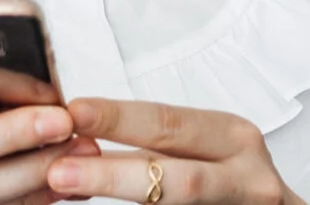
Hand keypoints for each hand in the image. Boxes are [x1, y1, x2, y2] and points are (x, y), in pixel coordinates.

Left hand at [45, 99, 303, 204]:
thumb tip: (77, 142)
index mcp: (233, 138)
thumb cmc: (230, 181)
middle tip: (60, 169)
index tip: (73, 112)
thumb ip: (152, 147)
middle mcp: (249, 177)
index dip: (119, 119)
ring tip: (71, 192)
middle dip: (114, 174)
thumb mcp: (201, 151)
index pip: (168, 123)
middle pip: (178, 178)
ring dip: (123, 200)